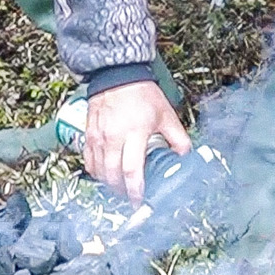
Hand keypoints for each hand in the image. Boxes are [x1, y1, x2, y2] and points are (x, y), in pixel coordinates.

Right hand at [84, 80, 193, 205]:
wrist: (117, 75)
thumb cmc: (141, 94)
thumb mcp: (166, 114)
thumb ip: (178, 138)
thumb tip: (186, 157)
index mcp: (135, 132)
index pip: (132, 170)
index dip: (135, 190)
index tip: (140, 200)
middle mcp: (113, 137)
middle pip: (113, 175)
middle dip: (122, 191)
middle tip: (131, 196)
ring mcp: (98, 136)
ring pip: (99, 171)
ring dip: (109, 184)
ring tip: (120, 188)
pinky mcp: (88, 135)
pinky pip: (89, 161)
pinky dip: (96, 172)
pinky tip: (106, 175)